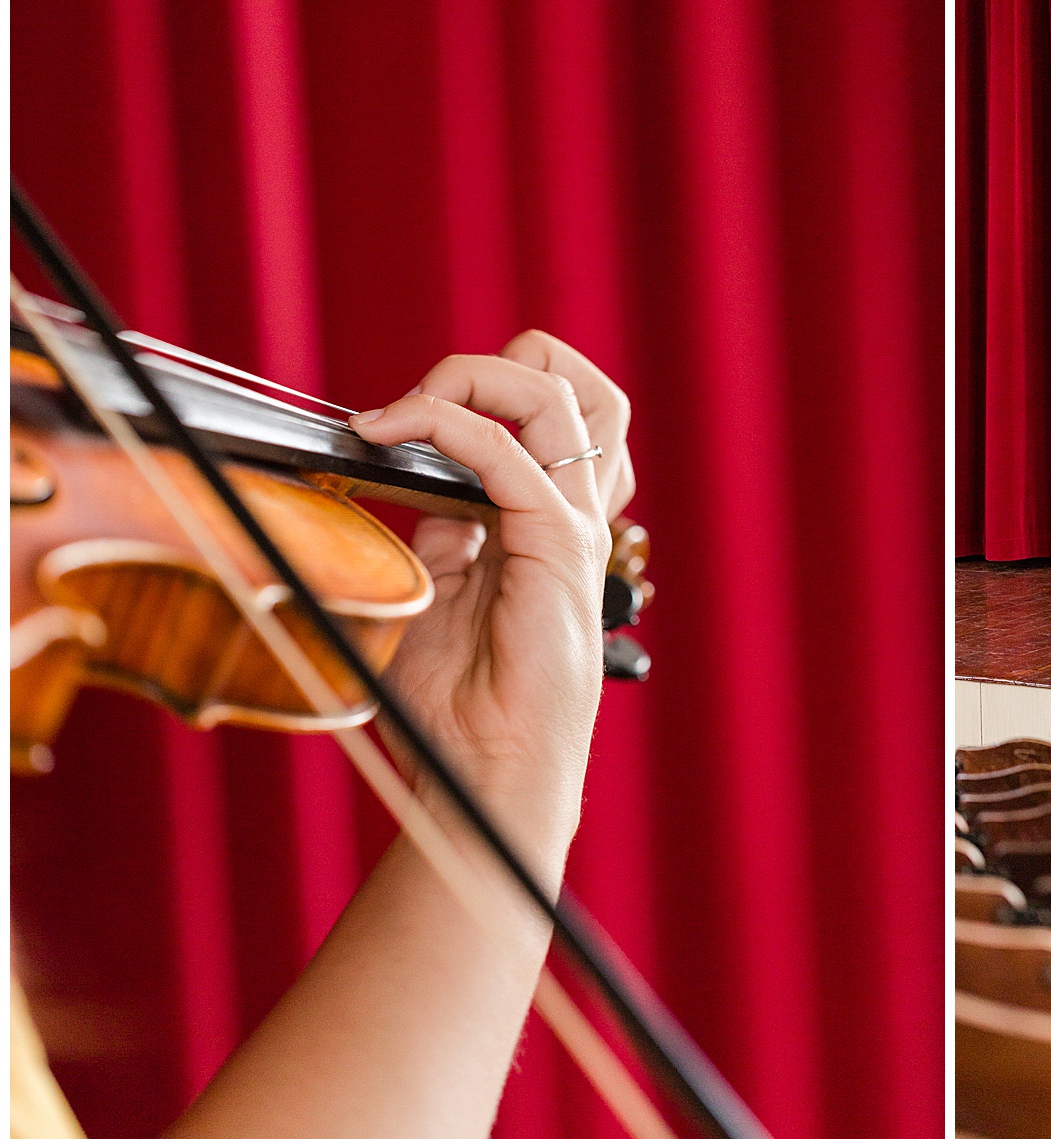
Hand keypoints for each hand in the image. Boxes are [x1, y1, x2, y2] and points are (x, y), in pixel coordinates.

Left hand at [347, 332, 632, 871]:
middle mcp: (572, 511)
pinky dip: (444, 424)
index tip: (389, 428)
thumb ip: (439, 534)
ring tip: (409, 410)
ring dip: (472, 379)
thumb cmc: (463, 705)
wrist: (489, 771)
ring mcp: (572, 524)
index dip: (470, 393)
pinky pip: (506, 452)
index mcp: (548, 519)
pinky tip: (392, 433)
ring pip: (557, 393)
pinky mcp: (558, 545)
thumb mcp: (434, 592)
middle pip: (574, 383)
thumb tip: (411, 480)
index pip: (542, 411)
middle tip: (417, 406)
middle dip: (488, 367)